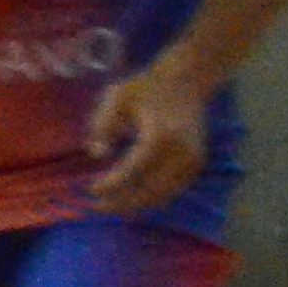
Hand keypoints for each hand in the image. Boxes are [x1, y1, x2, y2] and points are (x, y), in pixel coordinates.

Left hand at [83, 61, 209, 214]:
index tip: (90, 190)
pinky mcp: (197, 165)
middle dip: (121, 202)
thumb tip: (98, 155)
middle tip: (95, 205)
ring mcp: (193, 161)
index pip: (133, 171)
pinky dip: (150, 198)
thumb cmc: (146, 88)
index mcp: (161, 136)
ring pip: (162, 196)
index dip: (111, 185)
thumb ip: (102, 124)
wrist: (187, 81)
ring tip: (109, 205)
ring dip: (135, 205)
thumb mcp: (116, 97)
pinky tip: (129, 198)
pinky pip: (172, 190)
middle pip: (149, 191)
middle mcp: (182, 152)